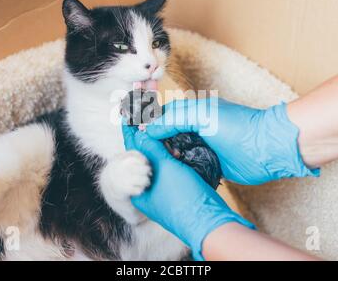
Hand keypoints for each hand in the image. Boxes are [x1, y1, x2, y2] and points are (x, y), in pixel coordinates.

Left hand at [122, 125, 254, 259]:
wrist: (210, 222)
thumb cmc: (183, 196)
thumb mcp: (164, 167)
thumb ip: (150, 148)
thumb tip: (138, 132)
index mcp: (138, 191)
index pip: (131, 155)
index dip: (131, 133)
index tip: (127, 115)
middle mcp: (148, 193)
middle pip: (145, 159)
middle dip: (147, 139)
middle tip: (145, 118)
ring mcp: (163, 195)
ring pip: (159, 165)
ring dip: (161, 148)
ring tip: (163, 131)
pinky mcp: (178, 194)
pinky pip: (171, 171)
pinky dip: (172, 159)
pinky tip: (177, 148)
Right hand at [145, 98, 318, 184]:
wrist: (266, 149)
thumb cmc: (237, 126)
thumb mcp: (201, 115)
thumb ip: (173, 119)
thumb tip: (149, 129)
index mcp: (192, 112)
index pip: (163, 116)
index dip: (149, 124)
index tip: (136, 135)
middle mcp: (195, 128)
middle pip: (167, 135)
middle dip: (155, 143)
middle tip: (145, 154)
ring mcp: (202, 146)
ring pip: (176, 151)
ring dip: (167, 157)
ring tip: (157, 164)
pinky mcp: (209, 163)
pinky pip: (188, 165)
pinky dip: (179, 168)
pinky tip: (172, 173)